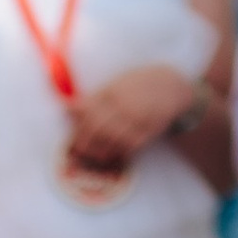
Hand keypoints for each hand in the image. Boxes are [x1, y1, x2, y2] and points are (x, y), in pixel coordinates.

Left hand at [64, 61, 202, 178]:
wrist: (171, 84)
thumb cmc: (139, 84)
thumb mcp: (116, 83)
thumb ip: (94, 97)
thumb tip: (66, 108)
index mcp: (112, 91)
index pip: (87, 110)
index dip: (76, 125)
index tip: (73, 134)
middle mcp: (122, 104)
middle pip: (95, 127)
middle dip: (84, 141)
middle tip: (80, 150)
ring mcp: (135, 118)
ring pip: (110, 139)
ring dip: (100, 150)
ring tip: (95, 155)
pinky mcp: (147, 130)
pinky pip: (128, 146)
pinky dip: (118, 152)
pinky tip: (113, 153)